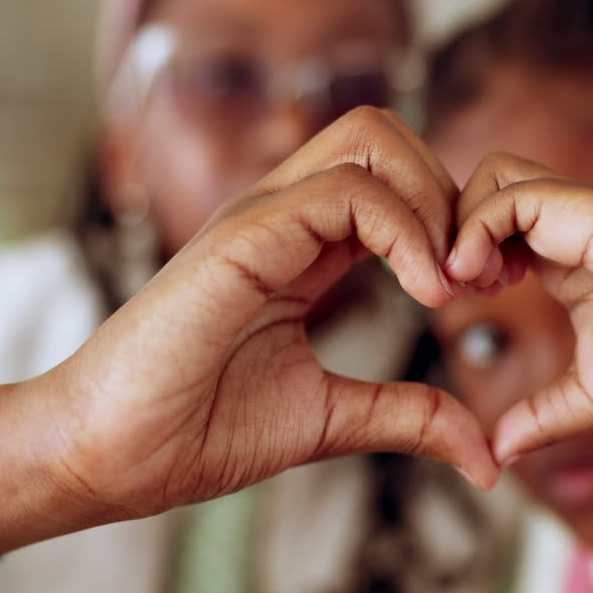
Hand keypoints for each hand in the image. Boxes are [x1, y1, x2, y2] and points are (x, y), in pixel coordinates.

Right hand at [51, 108, 494, 515]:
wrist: (109, 459)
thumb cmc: (196, 431)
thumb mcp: (330, 419)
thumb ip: (406, 416)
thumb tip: (482, 455)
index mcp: (300, 244)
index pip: (391, 177)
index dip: (450, 219)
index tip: (480, 290)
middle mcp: (280, 214)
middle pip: (384, 134)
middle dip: (448, 191)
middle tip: (474, 276)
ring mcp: (258, 217)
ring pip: (370, 139)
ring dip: (433, 203)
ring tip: (449, 285)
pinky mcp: (241, 238)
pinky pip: (343, 192)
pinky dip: (405, 232)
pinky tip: (424, 294)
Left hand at [445, 153, 592, 463]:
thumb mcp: (591, 395)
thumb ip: (542, 417)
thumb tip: (496, 454)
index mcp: (560, 260)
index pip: (487, 224)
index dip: (455, 252)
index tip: (453, 300)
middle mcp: (566, 229)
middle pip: (482, 185)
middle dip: (447, 228)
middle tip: (454, 287)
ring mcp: (580, 216)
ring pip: (495, 174)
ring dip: (462, 224)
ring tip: (470, 282)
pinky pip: (518, 194)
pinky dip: (481, 228)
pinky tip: (484, 277)